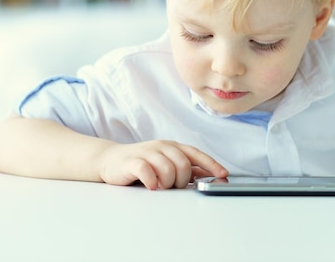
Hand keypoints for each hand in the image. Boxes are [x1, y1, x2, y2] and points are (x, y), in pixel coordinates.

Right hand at [98, 140, 228, 188]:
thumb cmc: (142, 163)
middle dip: (182, 180)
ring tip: (160, 187)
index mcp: (172, 147)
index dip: (211, 164)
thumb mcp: (166, 163)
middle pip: (183, 164)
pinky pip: (147, 170)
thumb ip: (186, 168)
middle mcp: (162, 147)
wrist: (110, 161)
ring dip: (167, 183)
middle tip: (173, 186)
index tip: (223, 174)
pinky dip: (152, 181)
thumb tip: (209, 174)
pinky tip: (151, 186)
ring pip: (168, 168)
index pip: (196, 154)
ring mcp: (147, 152)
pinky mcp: (132, 161)